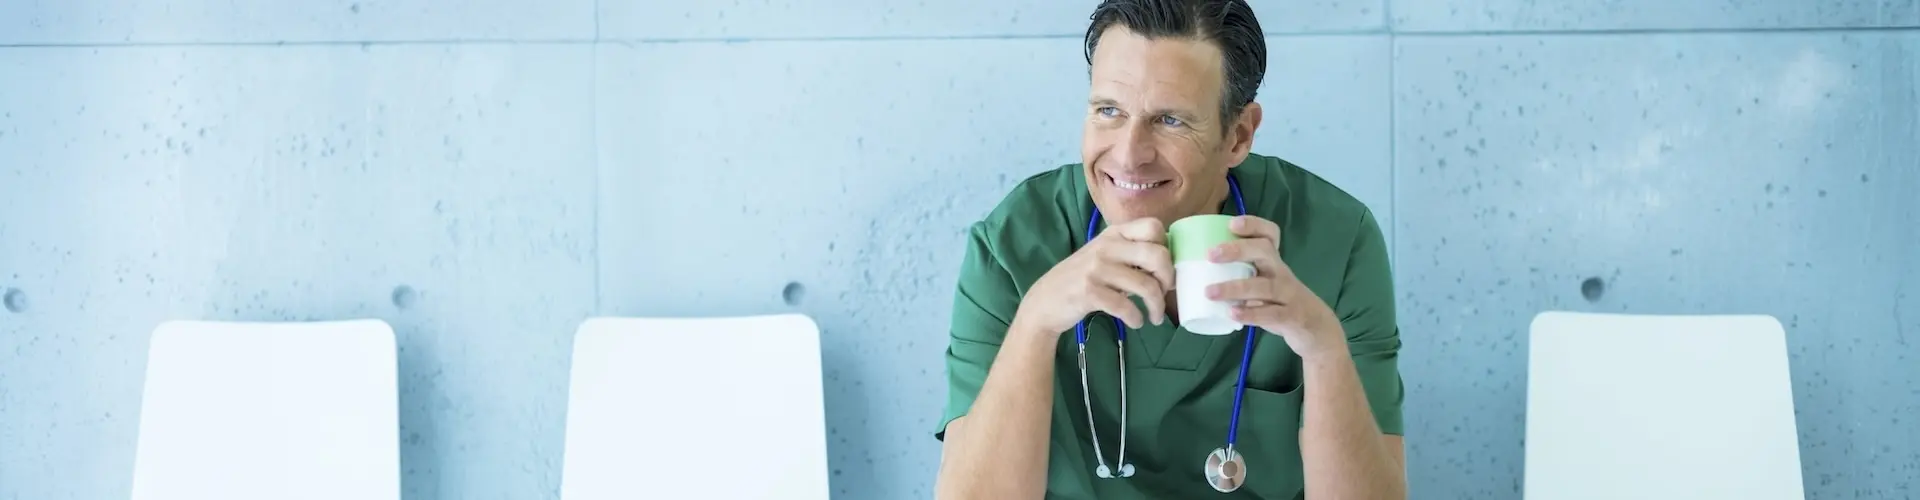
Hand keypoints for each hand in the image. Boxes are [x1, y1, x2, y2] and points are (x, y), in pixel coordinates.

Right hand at [1011, 217, 1175, 338]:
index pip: (1154, 226)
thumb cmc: (1081, 279)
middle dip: (1168, 279)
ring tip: (1154, 317)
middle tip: (1165, 294)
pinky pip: (1126, 306)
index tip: (1163, 268)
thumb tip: (1168, 264)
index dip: (1167, 247)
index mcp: (1114, 233)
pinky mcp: (1089, 292)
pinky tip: (1136, 322)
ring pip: (1146, 285)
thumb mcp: (1104, 256)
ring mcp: (1097, 268)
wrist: (1045, 302)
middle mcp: (1106, 246)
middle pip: (1157, 255)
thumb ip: (1130, 254)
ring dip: (1156, 306)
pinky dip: (1136, 318)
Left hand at [1203, 215, 1347, 359]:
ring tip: (1210, 292)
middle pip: (1264, 251)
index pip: (1270, 234)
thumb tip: (1198, 268)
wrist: (1315, 329)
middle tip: (1210, 255)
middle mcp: (1281, 272)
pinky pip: (1271, 313)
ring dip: (1235, 288)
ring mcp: (1288, 294)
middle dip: (1237, 250)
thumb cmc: (1280, 301)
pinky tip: (1232, 314)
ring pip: (1264, 286)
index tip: (1232, 223)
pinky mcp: (1291, 316)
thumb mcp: (1265, 282)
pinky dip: (1251, 313)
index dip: (1253, 225)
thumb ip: (1242, 274)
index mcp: (1273, 261)